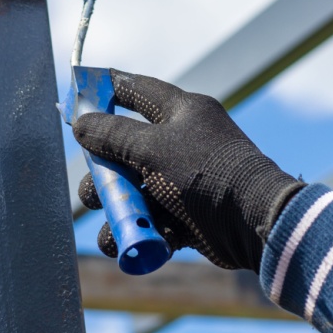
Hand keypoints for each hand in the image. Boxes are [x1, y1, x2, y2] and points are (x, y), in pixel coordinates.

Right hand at [73, 69, 304, 270]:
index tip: (77, 98)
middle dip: (105, 173)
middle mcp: (182, 141)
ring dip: (119, 209)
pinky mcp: (187, 213)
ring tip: (115, 225)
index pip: (137, 90)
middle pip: (126, 149)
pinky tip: (131, 243)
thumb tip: (81, 123)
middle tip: (96, 188)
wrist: (254, 224)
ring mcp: (184, 179)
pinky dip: (140, 231)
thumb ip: (113, 135)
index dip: (105, 91)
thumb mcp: (153, 149)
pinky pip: (153, 218)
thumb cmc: (205, 174)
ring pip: (136, 189)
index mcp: (182, 111)